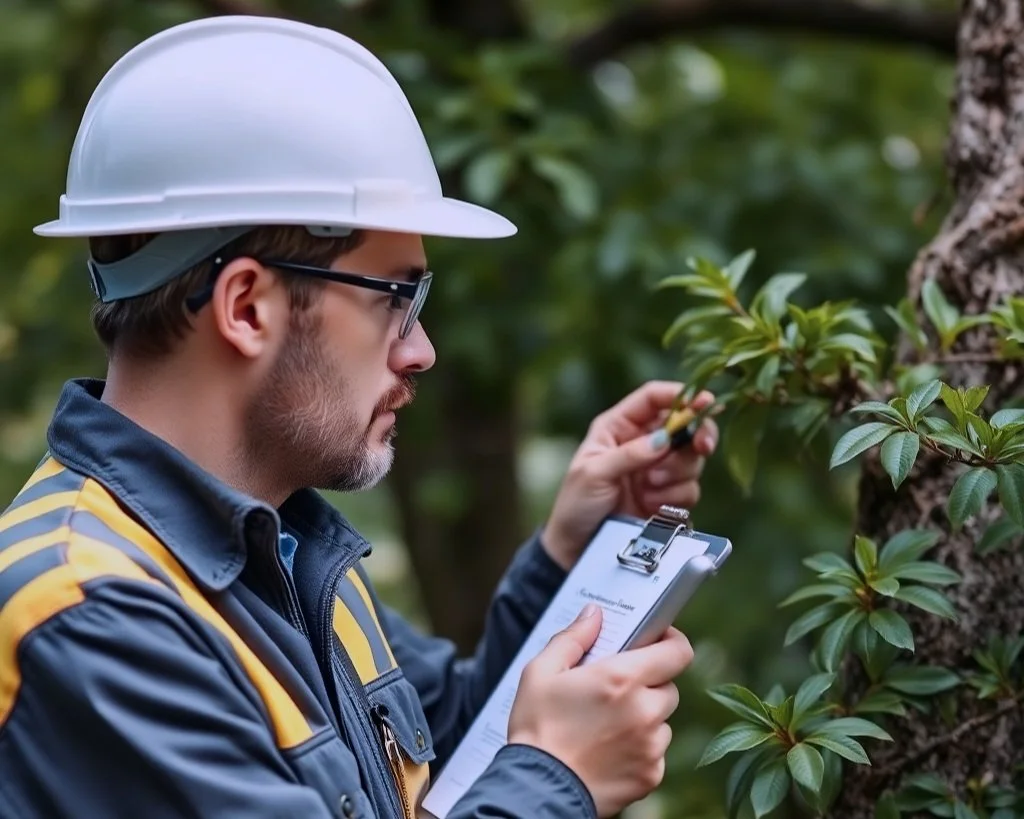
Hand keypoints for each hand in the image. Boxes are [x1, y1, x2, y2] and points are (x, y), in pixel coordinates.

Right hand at [507, 605, 693, 816]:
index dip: (671, 641)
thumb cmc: (536, 729)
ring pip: (662, 720)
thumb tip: (595, 615)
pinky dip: (641, 748)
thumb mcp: (541, 672)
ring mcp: (651, 747)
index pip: (678, 651)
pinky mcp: (651, 776)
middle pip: (668, 685)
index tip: (658, 640)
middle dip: (648, 682)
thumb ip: (573, 638)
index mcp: (621, 679)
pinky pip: (656, 752)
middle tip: (617, 688)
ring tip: (608, 723)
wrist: (536, 791)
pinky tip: (610, 749)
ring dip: (645, 717)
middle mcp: (644, 711)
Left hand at [542, 380, 717, 569]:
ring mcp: (657, 471)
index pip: (654, 398)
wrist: (577, 549)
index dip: (682, 395)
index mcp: (619, 427)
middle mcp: (642, 444)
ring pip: (692, 459)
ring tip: (647, 489)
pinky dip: (674, 498)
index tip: (705, 402)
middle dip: (696, 436)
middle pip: (685, 425)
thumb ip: (629, 454)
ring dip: (677, 474)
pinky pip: (690, 490)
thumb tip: (664, 439)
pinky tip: (650, 507)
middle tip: (702, 447)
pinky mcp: (668, 498)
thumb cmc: (576, 505)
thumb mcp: (593, 474)